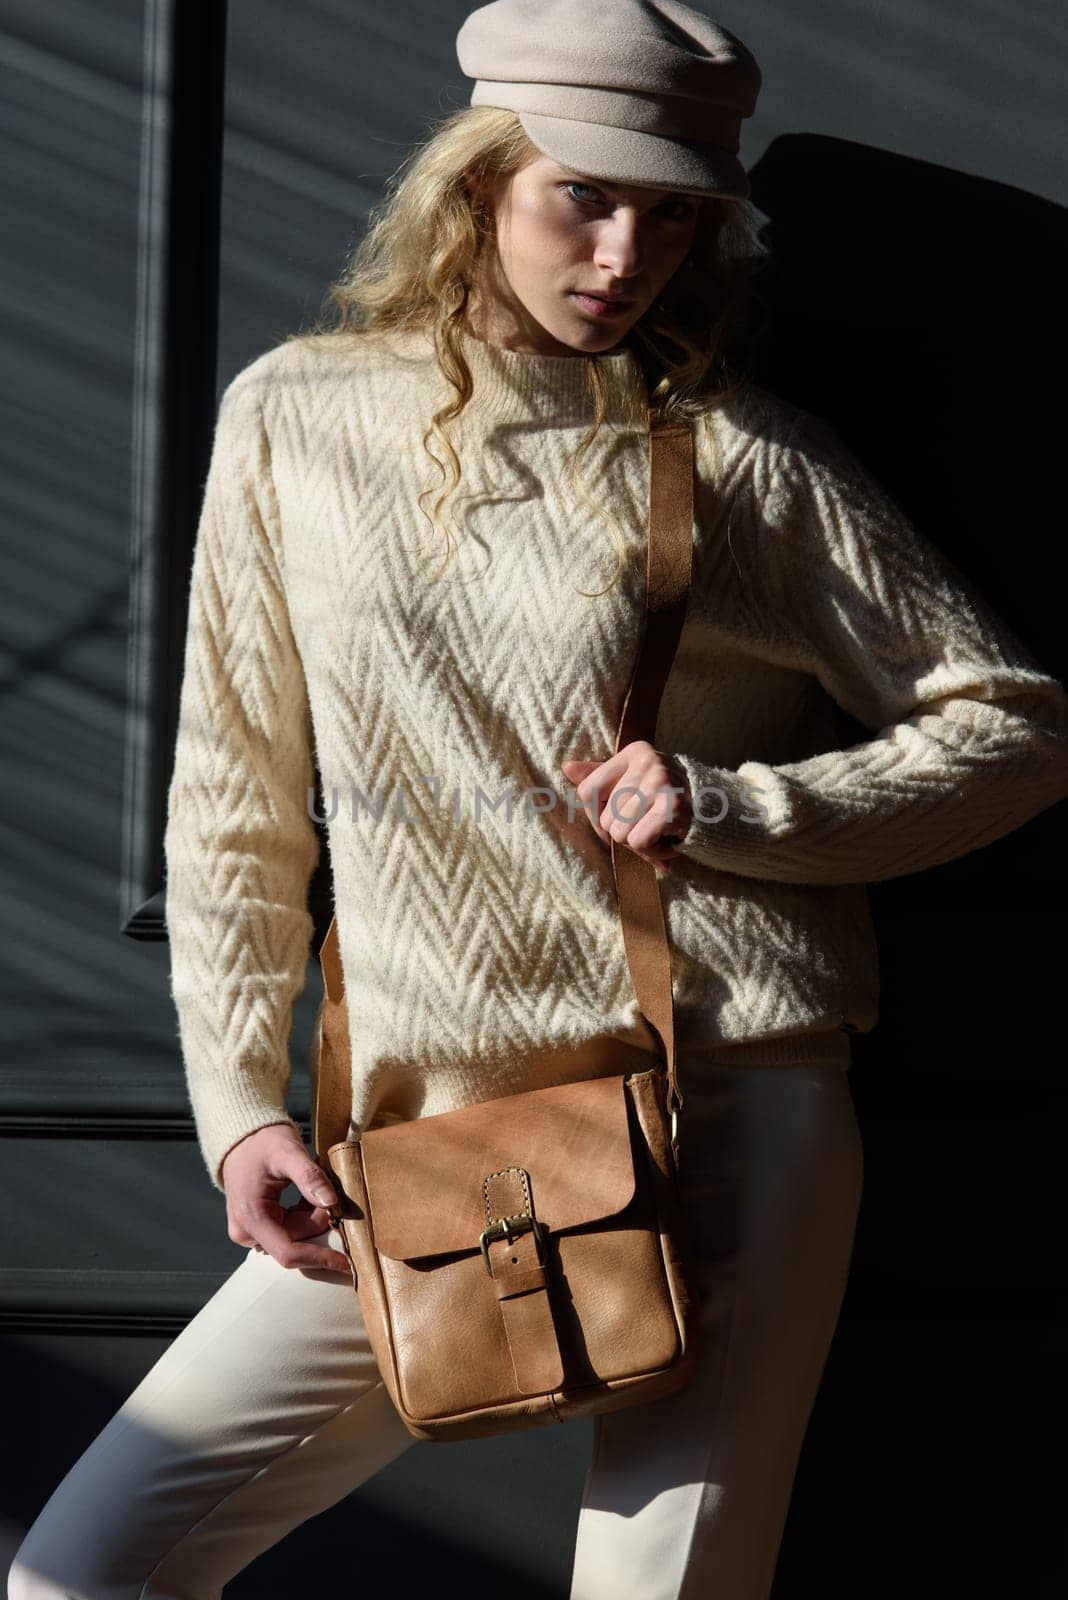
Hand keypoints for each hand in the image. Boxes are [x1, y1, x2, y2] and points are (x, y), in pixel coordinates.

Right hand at [222, 1122, 350, 1273]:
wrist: (241, 1138)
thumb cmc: (263, 1142)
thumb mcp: (288, 1152)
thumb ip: (309, 1177)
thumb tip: (331, 1202)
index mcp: (251, 1217)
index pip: (289, 1252)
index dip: (319, 1258)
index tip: (347, 1262)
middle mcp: (246, 1232)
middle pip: (296, 1242)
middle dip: (319, 1222)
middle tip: (332, 1193)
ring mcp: (249, 1232)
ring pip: (295, 1237)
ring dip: (312, 1218)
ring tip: (315, 1189)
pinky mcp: (257, 1228)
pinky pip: (288, 1231)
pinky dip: (304, 1216)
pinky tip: (306, 1196)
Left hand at [561, 742, 692, 876]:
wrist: (715, 813)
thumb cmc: (664, 799)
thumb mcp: (632, 781)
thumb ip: (599, 776)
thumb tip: (566, 767)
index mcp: (634, 752)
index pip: (587, 792)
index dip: (595, 817)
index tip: (614, 822)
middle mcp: (648, 761)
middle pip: (605, 818)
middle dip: (623, 832)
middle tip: (647, 827)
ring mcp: (662, 782)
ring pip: (620, 833)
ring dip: (638, 844)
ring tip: (658, 833)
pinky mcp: (673, 807)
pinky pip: (639, 841)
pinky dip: (651, 851)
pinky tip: (667, 842)